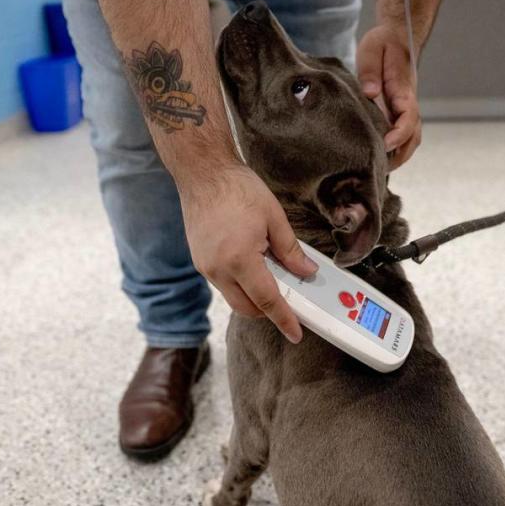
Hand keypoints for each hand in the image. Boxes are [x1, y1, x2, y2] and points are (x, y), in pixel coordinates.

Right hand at [178, 163, 317, 342]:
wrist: (203, 172)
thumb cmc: (237, 188)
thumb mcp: (274, 217)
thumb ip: (291, 250)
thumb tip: (305, 272)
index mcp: (240, 259)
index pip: (267, 300)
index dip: (284, 319)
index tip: (295, 333)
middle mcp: (218, 269)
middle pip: (247, 308)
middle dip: (268, 311)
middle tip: (289, 301)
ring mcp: (205, 266)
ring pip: (233, 297)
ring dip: (252, 296)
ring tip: (271, 275)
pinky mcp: (199, 260)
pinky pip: (223, 283)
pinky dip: (239, 283)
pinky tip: (252, 265)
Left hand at [357, 25, 421, 170]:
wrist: (397, 36)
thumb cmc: (383, 43)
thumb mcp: (372, 50)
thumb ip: (370, 71)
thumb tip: (370, 93)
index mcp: (403, 89)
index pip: (409, 116)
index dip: (399, 133)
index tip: (386, 144)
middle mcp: (408, 102)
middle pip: (414, 134)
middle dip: (401, 153)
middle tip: (380, 167)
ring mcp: (405, 108)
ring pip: (411, 137)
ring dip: (400, 155)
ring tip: (380, 169)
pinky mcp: (399, 111)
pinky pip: (403, 134)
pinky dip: (397, 149)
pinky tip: (380, 158)